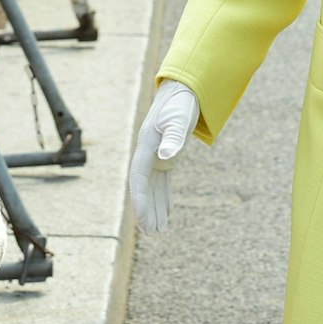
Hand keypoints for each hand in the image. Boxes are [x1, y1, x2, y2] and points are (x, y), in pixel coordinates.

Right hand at [130, 80, 198, 233]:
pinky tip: (166, 214)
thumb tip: (167, 156)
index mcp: (146, 146)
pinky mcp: (166, 158)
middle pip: (143, 187)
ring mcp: (156, 156)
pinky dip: (162, 198)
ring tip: (158, 231)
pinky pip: (161, 183)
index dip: (140, 199)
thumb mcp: (179, 119)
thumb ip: (173, 137)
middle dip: (145, 210)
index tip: (143, 219)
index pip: (139, 178)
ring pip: (152, 188)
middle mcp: (148, 154)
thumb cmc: (180, 104)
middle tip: (150, 233)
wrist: (183, 90)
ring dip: (154, 208)